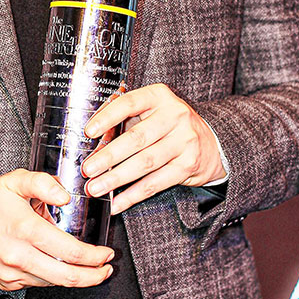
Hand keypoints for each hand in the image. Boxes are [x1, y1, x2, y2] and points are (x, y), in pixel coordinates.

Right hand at [0, 169, 114, 292]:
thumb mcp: (15, 181)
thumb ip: (44, 183)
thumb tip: (65, 196)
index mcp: (26, 230)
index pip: (71, 252)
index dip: (95, 257)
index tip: (106, 254)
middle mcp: (19, 256)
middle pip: (67, 277)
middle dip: (93, 276)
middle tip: (105, 270)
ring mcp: (11, 273)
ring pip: (53, 283)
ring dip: (74, 278)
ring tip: (86, 268)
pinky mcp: (5, 282)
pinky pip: (36, 284)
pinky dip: (51, 277)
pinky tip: (57, 266)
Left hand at [81, 83, 224, 213]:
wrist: (211, 143)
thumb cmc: (169, 126)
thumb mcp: (150, 112)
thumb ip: (124, 120)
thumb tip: (95, 142)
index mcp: (159, 96)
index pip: (129, 103)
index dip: (107, 117)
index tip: (89, 132)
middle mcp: (175, 116)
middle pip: (136, 138)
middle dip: (108, 156)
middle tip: (87, 169)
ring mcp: (184, 141)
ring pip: (145, 163)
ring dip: (116, 178)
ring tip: (96, 188)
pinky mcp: (188, 165)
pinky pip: (156, 183)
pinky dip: (133, 195)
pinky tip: (117, 202)